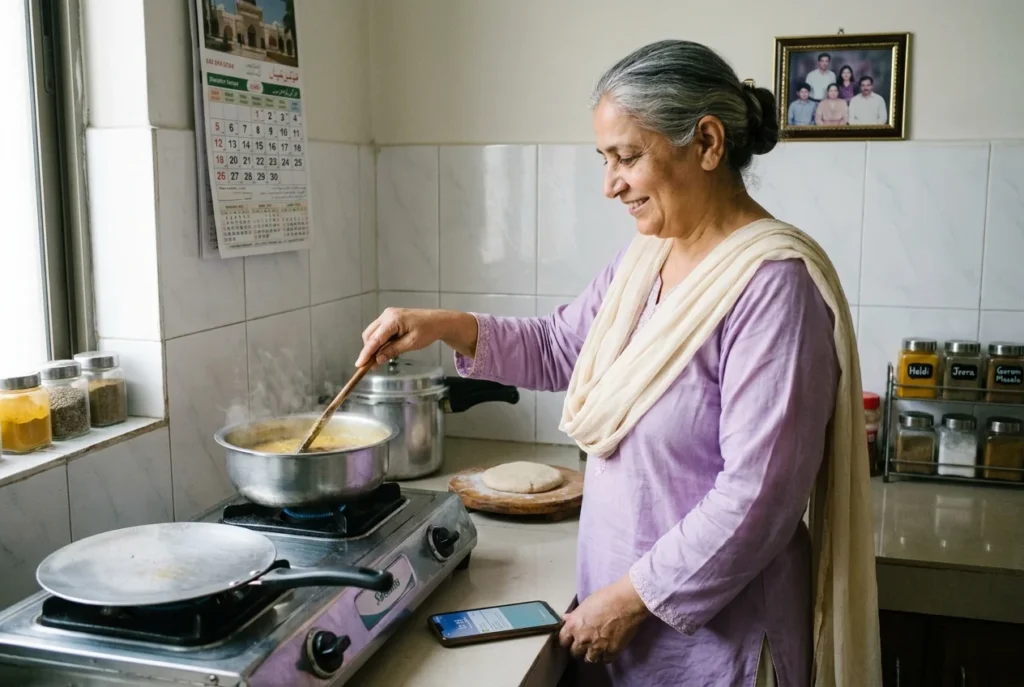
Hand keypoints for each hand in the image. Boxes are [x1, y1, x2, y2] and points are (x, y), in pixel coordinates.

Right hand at [355, 308, 476, 366]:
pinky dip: (379, 342)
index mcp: (393, 319)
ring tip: (380, 359)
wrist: (437, 321)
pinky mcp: (389, 318)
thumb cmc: (428, 330)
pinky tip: (385, 350)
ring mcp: (387, 315)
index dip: (366, 353)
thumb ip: (393, 350)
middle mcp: (387, 315)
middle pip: (369, 335)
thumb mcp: (411, 343)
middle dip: (369, 351)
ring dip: (373, 347)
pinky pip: (379, 331)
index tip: (359, 364)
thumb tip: (378, 359)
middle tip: (372, 366)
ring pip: (372, 333)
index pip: (375, 339)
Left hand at [558, 574, 649, 663]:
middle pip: (575, 653)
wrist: (627, 602)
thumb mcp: (585, 604)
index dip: (567, 640)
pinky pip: (605, 660)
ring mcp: (597, 648)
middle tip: (585, 644)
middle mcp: (582, 640)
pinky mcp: (611, 652)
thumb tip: (566, 619)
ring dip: (592, 654)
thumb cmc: (605, 598)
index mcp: (573, 626)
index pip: (563, 641)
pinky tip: (608, 648)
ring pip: (589, 659)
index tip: (571, 639)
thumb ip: (574, 616)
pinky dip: (606, 656)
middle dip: (579, 649)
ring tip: (597, 648)